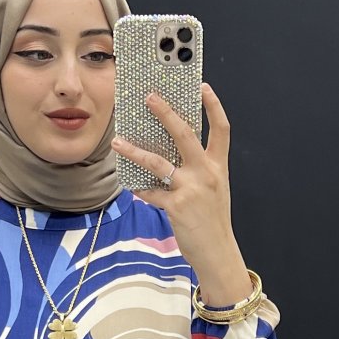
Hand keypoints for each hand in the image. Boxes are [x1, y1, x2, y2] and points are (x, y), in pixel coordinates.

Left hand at [112, 83, 234, 275]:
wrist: (217, 252)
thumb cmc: (213, 221)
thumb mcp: (214, 190)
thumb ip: (199, 170)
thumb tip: (173, 154)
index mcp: (217, 167)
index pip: (221, 129)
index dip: (214, 106)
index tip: (203, 87)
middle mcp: (206, 173)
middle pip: (185, 134)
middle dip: (166, 113)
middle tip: (150, 97)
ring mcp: (191, 189)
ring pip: (158, 162)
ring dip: (135, 151)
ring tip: (118, 142)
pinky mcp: (176, 206)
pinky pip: (151, 193)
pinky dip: (140, 189)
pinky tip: (131, 186)